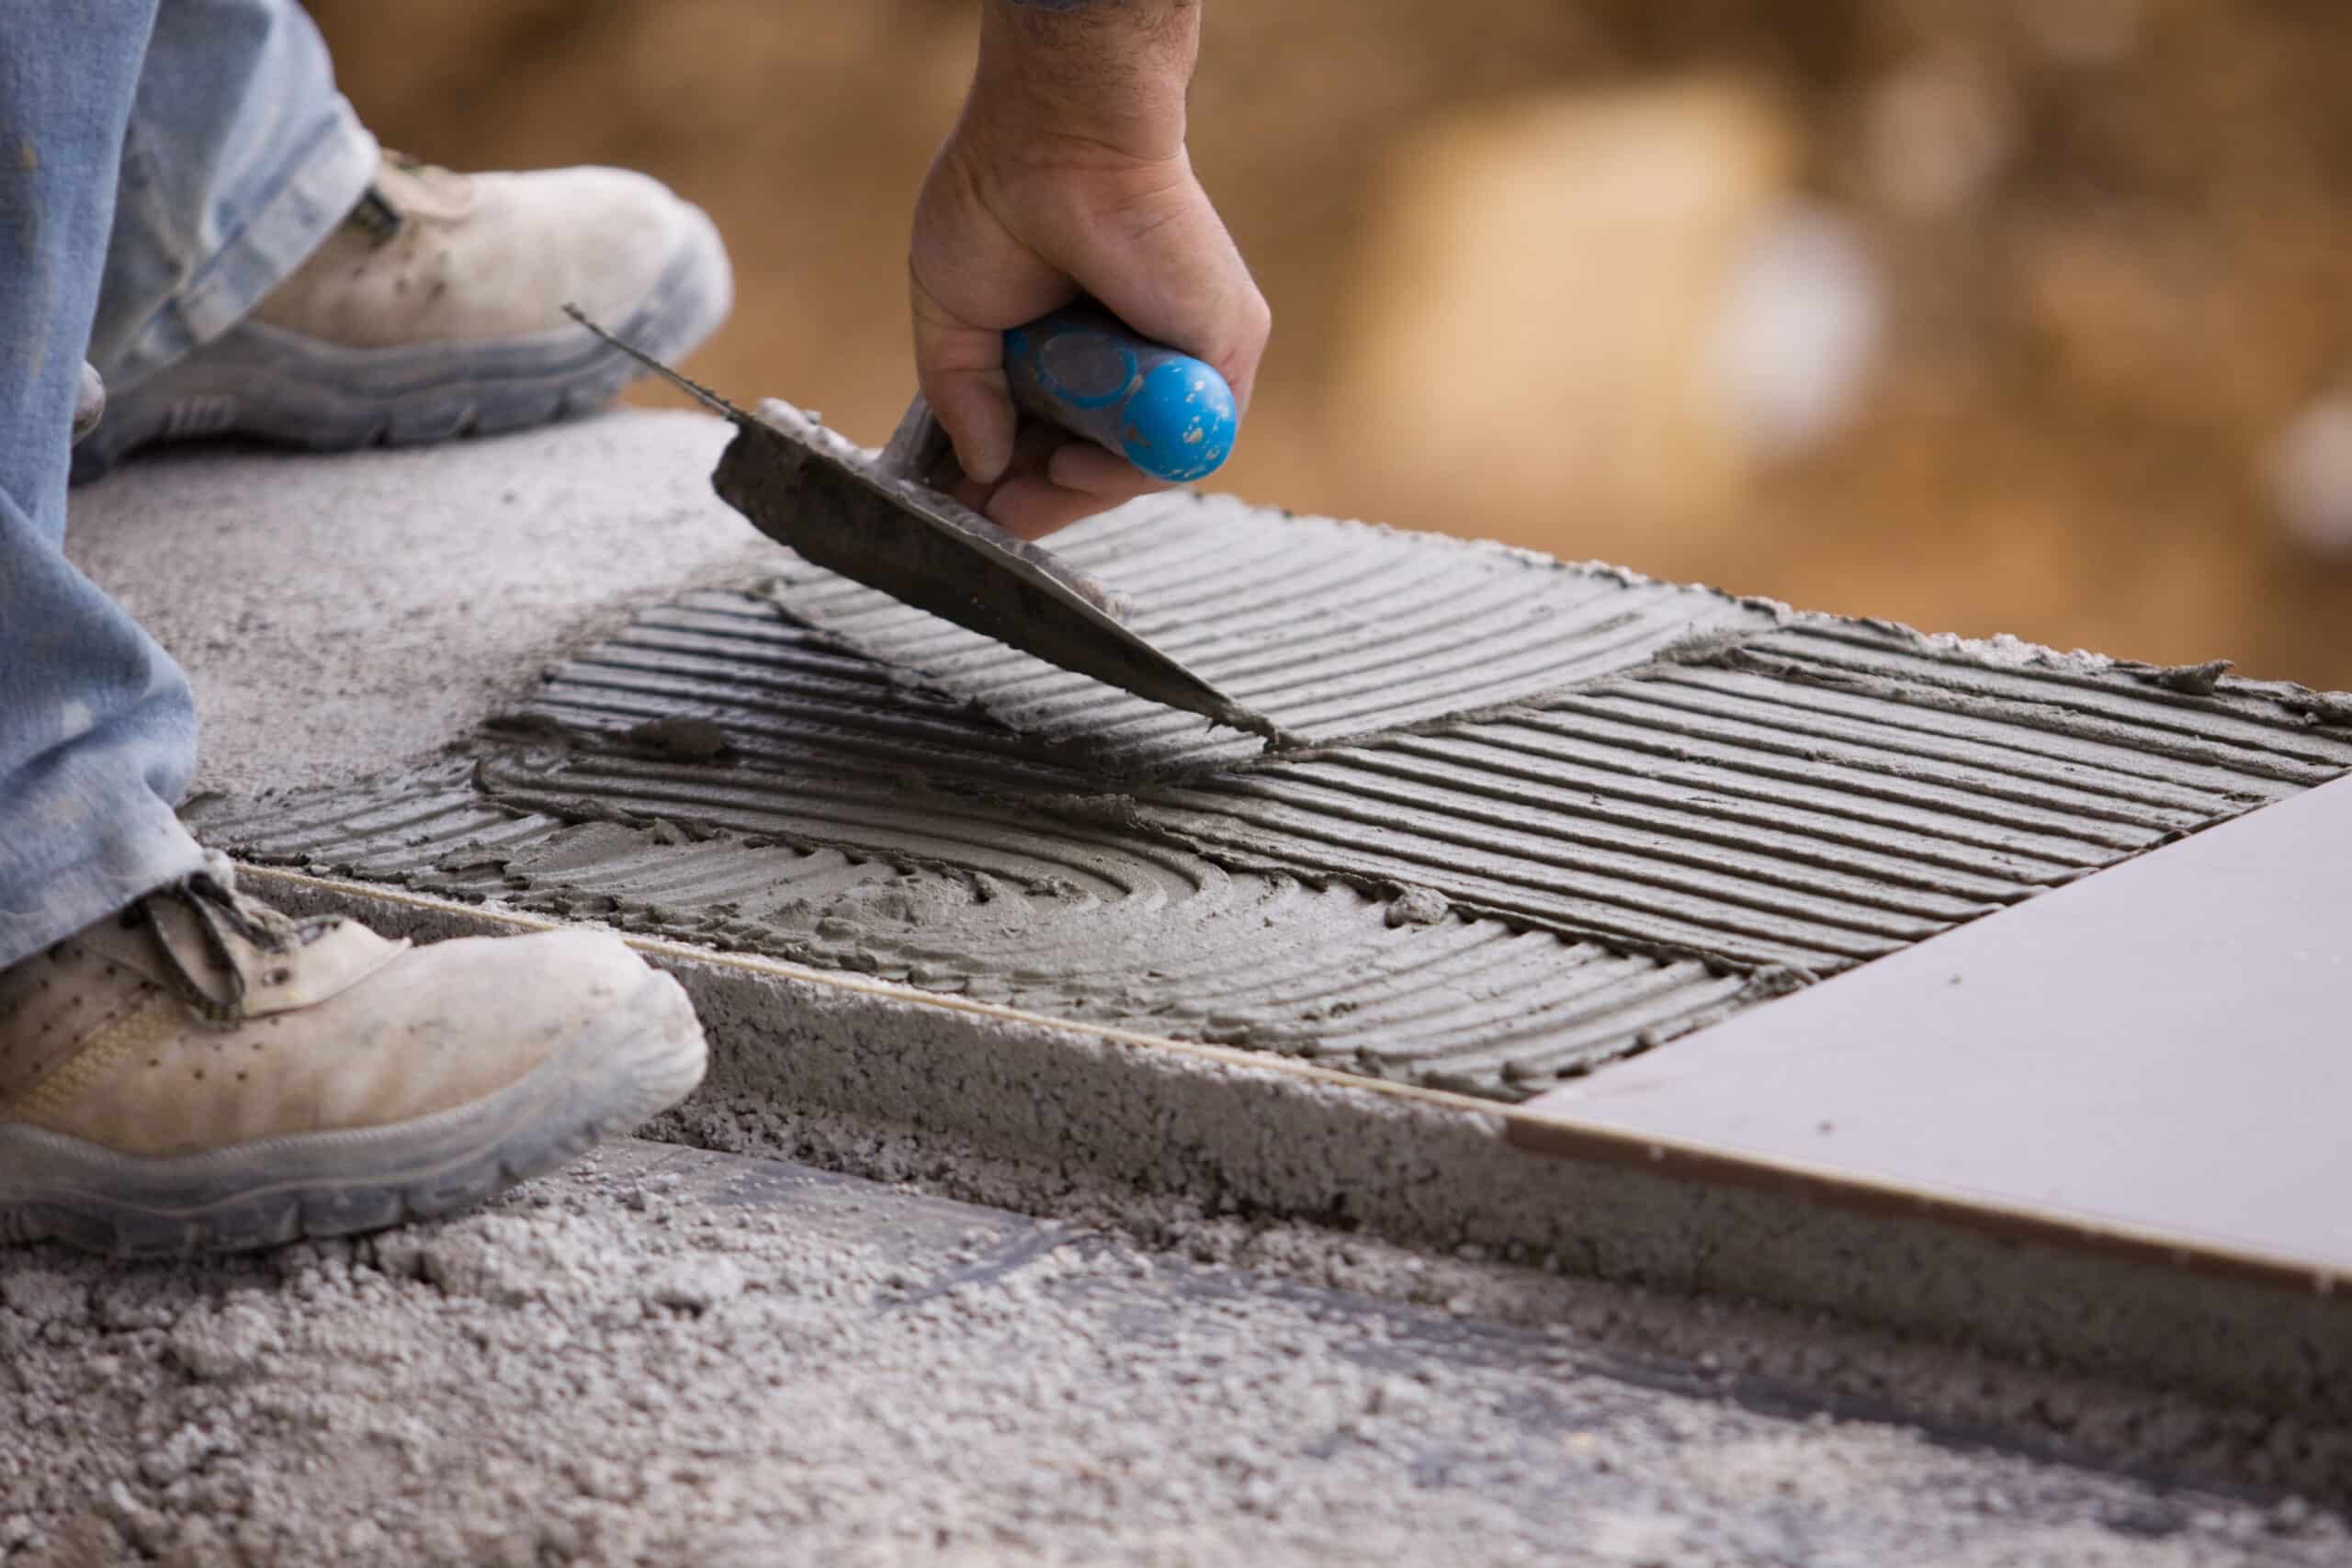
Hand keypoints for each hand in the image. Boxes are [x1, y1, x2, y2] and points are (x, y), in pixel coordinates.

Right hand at [909, 11, 1269, 538]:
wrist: (1055, 138)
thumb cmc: (998, 201)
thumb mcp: (956, 318)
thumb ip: (964, 397)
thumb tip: (978, 469)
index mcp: (1082, 343)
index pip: (1065, 437)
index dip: (1022, 480)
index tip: (976, 508)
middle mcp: (1141, 352)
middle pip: (1110, 459)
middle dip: (1050, 500)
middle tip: (996, 522)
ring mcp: (1191, 355)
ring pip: (1149, 459)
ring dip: (1085, 491)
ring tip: (1026, 495)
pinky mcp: (1228, 347)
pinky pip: (1189, 438)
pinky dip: (1130, 465)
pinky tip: (1073, 463)